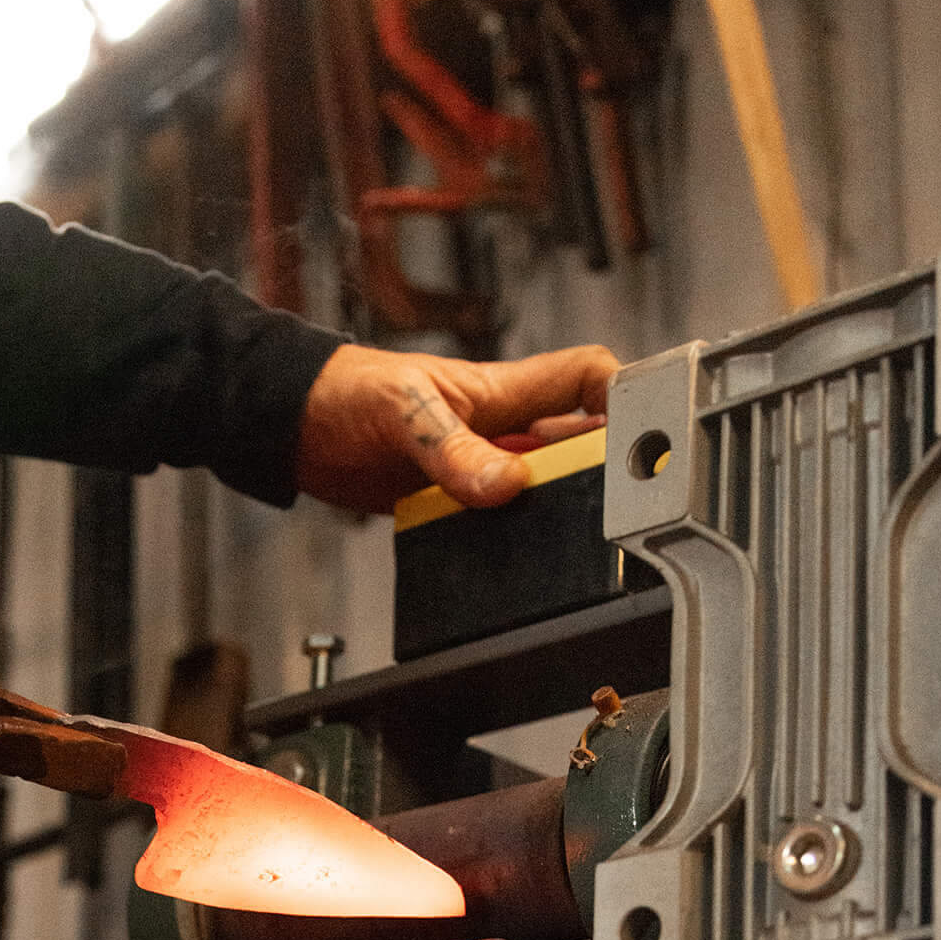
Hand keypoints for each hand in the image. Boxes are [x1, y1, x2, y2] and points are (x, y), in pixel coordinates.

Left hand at [295, 339, 619, 515]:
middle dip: (598, 473)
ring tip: (564, 539)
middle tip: (612, 506)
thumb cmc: (346, 391)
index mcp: (503, 392)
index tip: (649, 427)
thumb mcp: (405, 412)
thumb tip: (505, 485)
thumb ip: (454, 450)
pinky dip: (499, 544)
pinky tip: (503, 561)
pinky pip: (490, 525)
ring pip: (537, 492)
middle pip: (575, 448)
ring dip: (549, 515)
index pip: (587, 378)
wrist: (291, 425)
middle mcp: (499, 429)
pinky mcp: (447, 503)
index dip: (624, 394)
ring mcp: (475, 467)